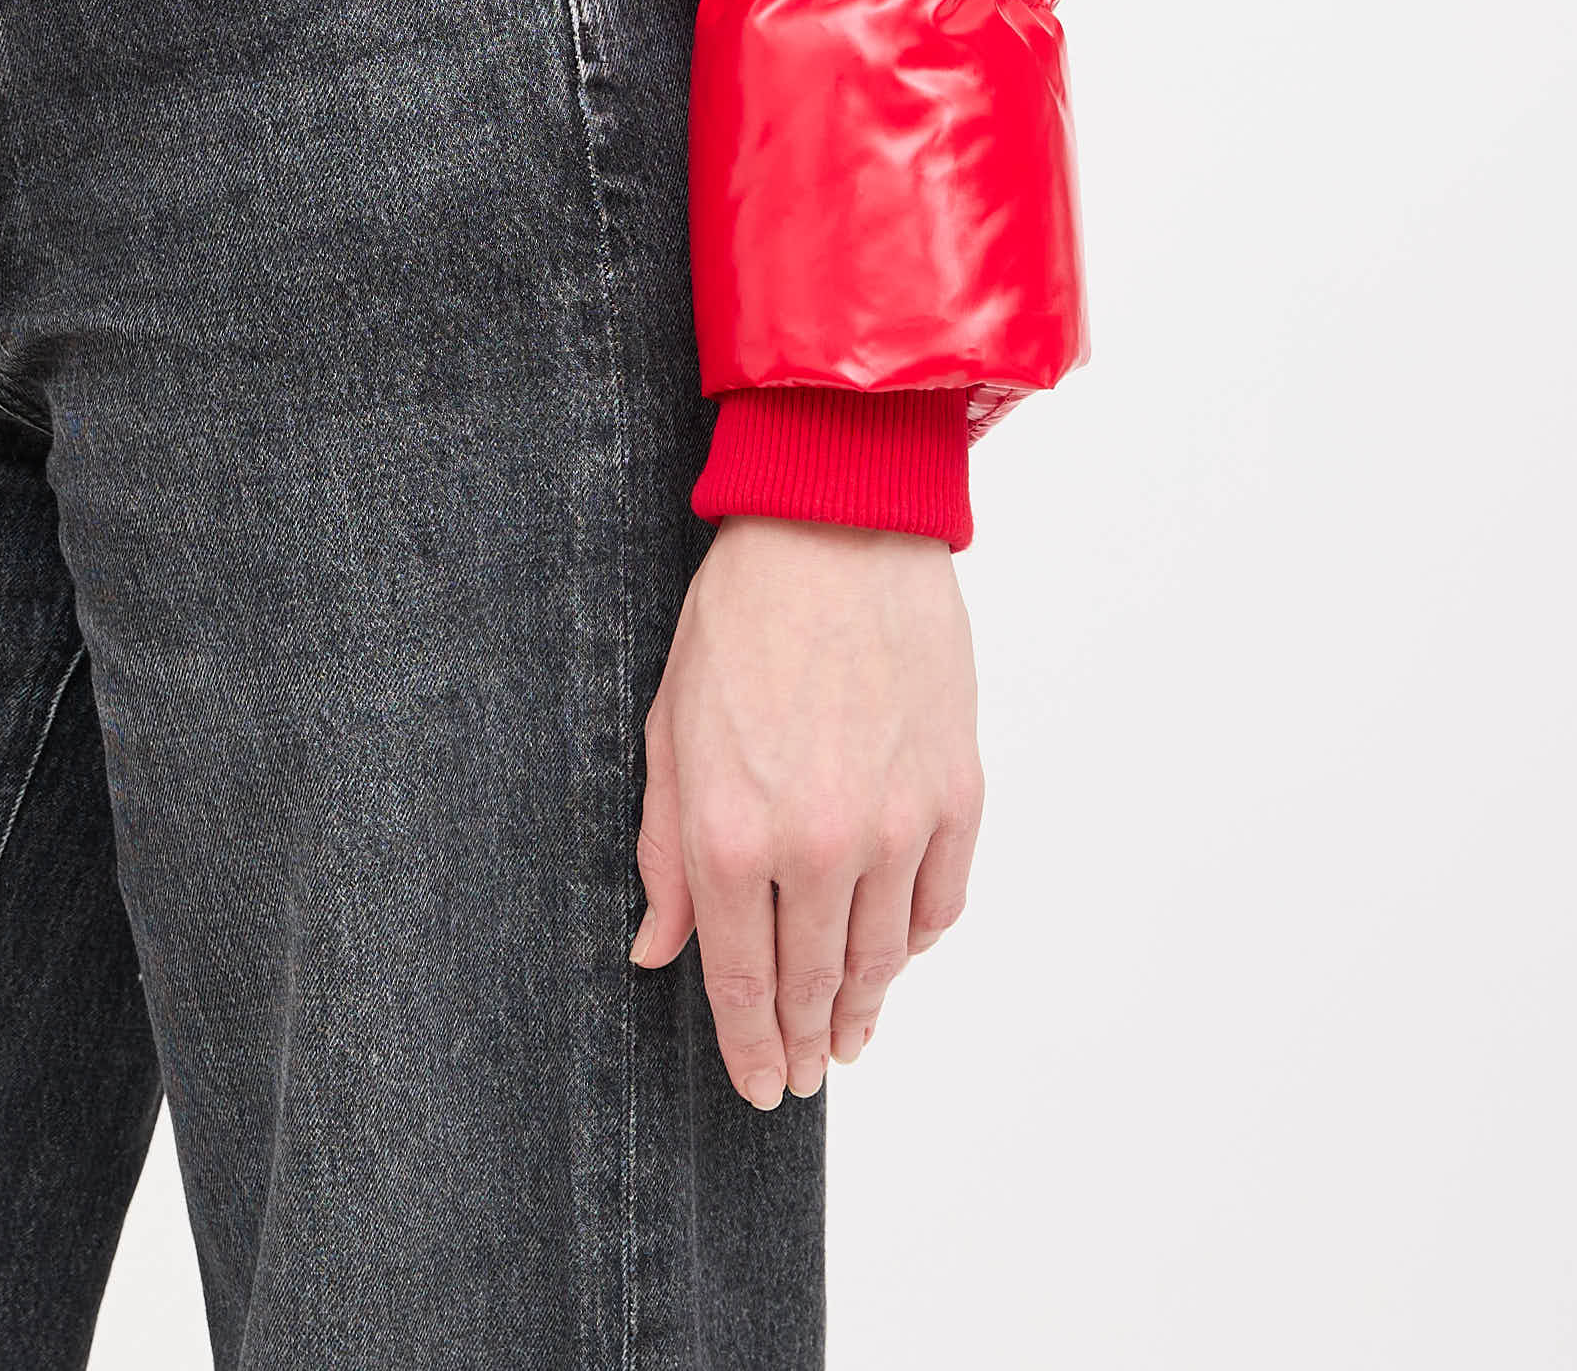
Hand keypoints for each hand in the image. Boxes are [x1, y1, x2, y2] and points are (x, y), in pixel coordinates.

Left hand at [630, 516, 981, 1106]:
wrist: (837, 528)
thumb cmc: (739, 618)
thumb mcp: (670, 730)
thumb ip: (664, 853)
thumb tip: (657, 951)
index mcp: (732, 835)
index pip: (741, 981)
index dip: (751, 1044)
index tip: (760, 1084)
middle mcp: (817, 846)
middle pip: (816, 983)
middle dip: (807, 1041)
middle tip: (804, 1076)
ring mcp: (896, 825)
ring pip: (884, 957)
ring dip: (867, 1009)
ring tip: (853, 1037)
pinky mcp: (955, 795)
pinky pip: (940, 902)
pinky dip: (918, 940)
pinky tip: (899, 954)